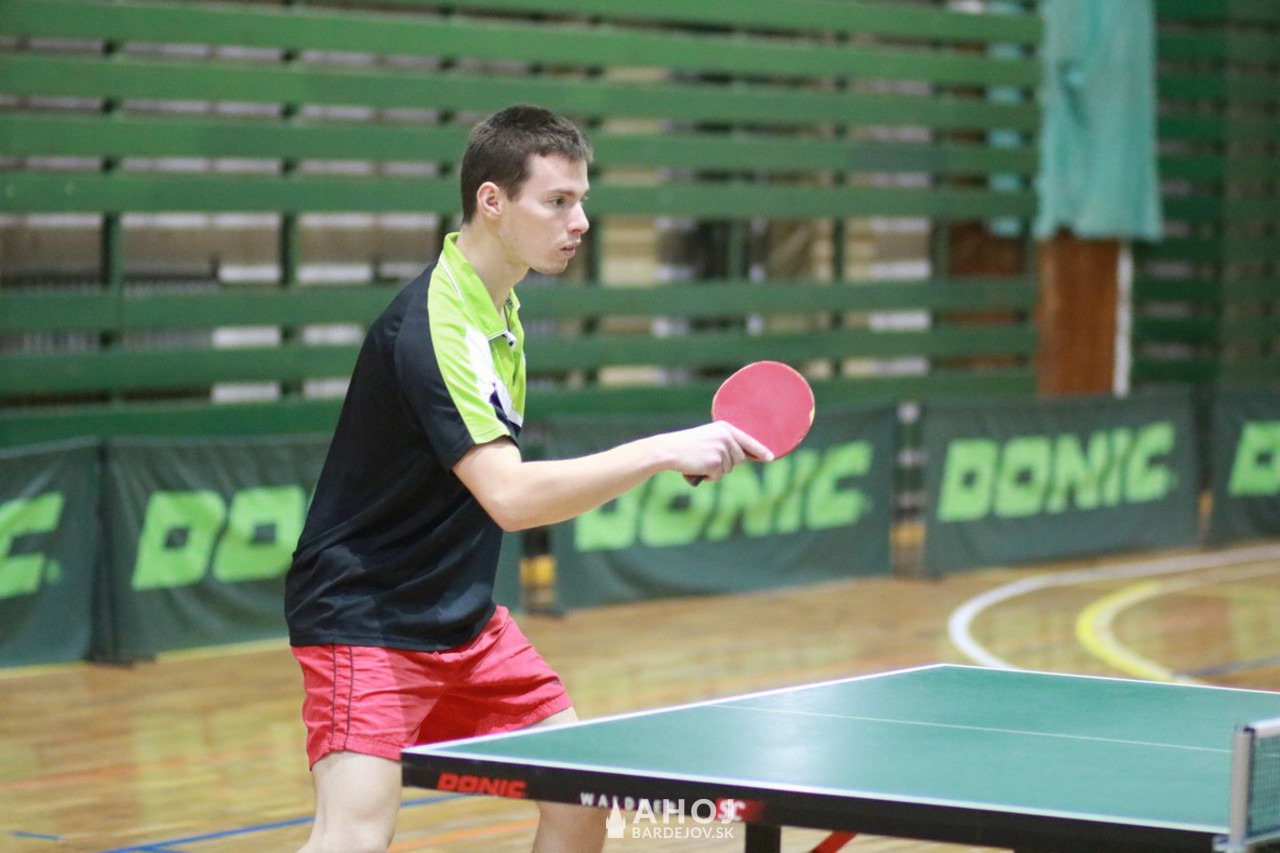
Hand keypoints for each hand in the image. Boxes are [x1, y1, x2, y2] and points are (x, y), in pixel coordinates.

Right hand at [653, 421, 772, 484]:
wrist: (669, 450)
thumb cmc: (687, 445)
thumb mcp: (708, 438)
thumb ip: (725, 443)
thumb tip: (743, 457)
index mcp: (724, 428)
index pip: (748, 440)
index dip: (760, 450)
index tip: (770, 457)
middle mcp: (726, 437)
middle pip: (740, 458)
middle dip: (728, 463)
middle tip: (709, 459)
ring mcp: (722, 449)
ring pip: (729, 468)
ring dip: (716, 470)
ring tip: (701, 462)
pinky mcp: (716, 462)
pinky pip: (718, 475)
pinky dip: (709, 476)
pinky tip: (698, 468)